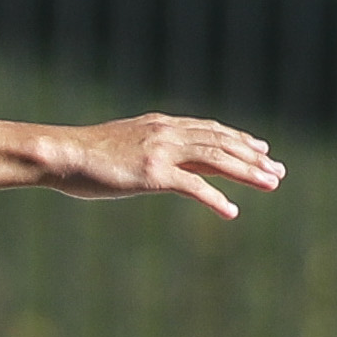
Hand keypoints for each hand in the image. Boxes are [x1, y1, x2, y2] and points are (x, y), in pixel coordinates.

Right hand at [46, 115, 284, 217]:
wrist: (60, 153)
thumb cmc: (81, 155)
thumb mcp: (120, 146)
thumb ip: (143, 149)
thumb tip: (153, 162)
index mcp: (159, 125)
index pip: (209, 130)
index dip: (239, 140)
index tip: (261, 150)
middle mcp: (166, 133)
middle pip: (221, 143)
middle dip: (253, 157)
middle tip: (277, 171)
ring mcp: (161, 152)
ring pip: (216, 159)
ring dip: (247, 173)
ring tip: (270, 184)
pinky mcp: (152, 173)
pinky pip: (193, 186)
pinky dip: (215, 199)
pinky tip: (230, 212)